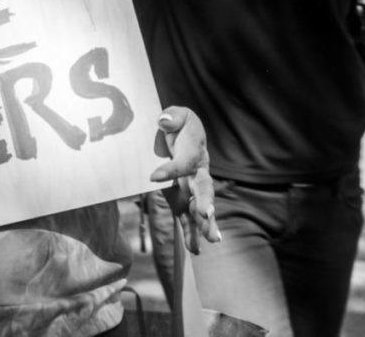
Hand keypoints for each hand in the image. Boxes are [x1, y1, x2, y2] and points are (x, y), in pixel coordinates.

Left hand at [149, 106, 220, 253]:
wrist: (184, 135)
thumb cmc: (180, 125)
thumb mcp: (178, 115)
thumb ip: (173, 117)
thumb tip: (163, 122)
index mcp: (195, 152)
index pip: (185, 163)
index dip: (171, 170)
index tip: (153, 176)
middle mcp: (198, 173)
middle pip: (204, 188)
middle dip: (205, 202)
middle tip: (206, 215)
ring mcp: (192, 188)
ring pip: (201, 207)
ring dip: (205, 224)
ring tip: (211, 240)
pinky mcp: (183, 198)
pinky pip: (188, 217)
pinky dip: (192, 233)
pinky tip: (195, 250)